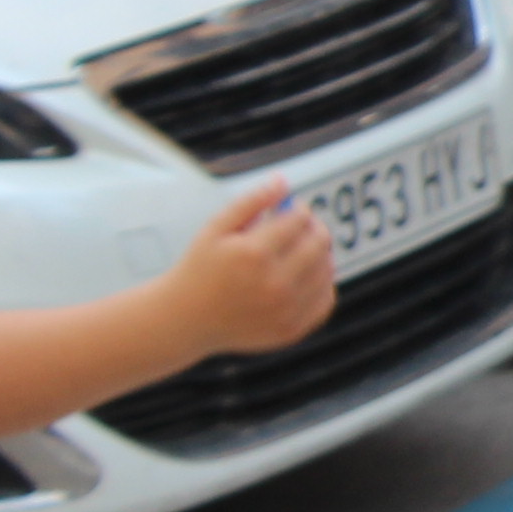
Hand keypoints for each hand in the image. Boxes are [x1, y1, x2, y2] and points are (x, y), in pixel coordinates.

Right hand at [170, 184, 339, 355]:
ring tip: (300, 250)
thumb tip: (283, 180)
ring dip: (320, 254)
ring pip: (326, 270)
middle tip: (301, 227)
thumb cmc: (201, 268)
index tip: (291, 209)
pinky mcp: (291, 330)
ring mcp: (284, 310)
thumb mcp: (216, 228)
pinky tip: (304, 275)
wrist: (186, 320)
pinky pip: (326, 300)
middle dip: (313, 228)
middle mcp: (273, 284)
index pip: (299, 220)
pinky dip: (322, 283)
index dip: (298, 209)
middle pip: (319, 243)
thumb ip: (251, 201)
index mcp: (253, 254)